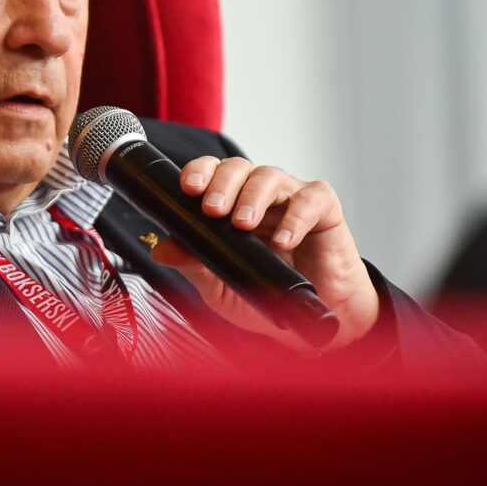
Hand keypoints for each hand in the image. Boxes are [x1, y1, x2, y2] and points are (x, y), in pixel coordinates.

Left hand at [150, 156, 378, 351]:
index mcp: (233, 203)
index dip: (200, 172)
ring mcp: (292, 199)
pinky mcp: (325, 211)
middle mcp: (261, 195)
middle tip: (212, 209)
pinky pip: (312, 199)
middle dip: (222, 184)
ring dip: (253, 197)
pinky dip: (296, 217)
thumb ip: (194, 265)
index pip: (213, 173)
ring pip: (270, 176)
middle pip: (238, 167)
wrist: (313, 318)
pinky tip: (283, 240)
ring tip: (242, 223)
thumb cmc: (266, 293)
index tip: (188, 188)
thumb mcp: (220, 286)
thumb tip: (161, 251)